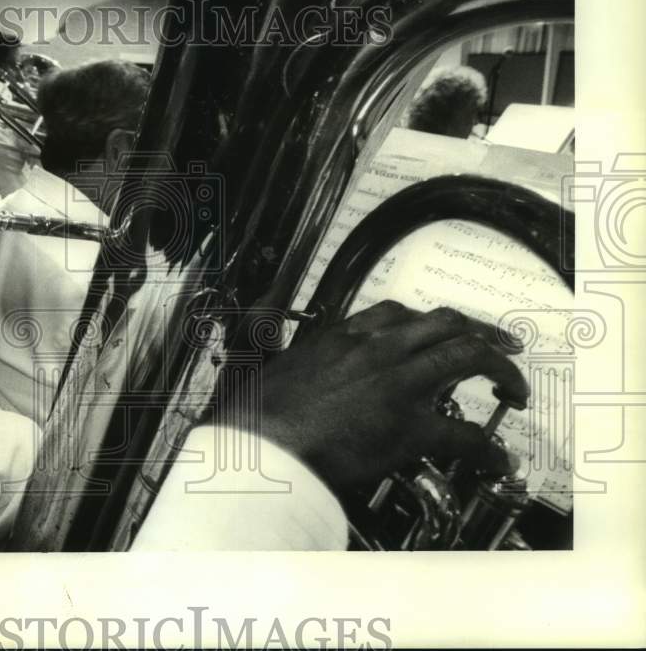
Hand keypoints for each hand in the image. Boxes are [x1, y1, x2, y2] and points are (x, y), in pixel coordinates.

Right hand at [247, 300, 527, 491]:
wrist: (260, 448)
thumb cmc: (256, 416)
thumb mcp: (263, 360)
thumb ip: (272, 340)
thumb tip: (258, 323)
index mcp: (341, 337)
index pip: (397, 313)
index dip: (427, 322)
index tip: (438, 330)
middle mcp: (375, 349)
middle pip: (444, 322)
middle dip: (480, 331)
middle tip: (500, 343)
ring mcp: (395, 383)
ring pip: (466, 355)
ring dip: (499, 368)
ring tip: (512, 386)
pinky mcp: (408, 426)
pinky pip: (464, 431)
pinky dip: (487, 445)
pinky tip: (495, 455)